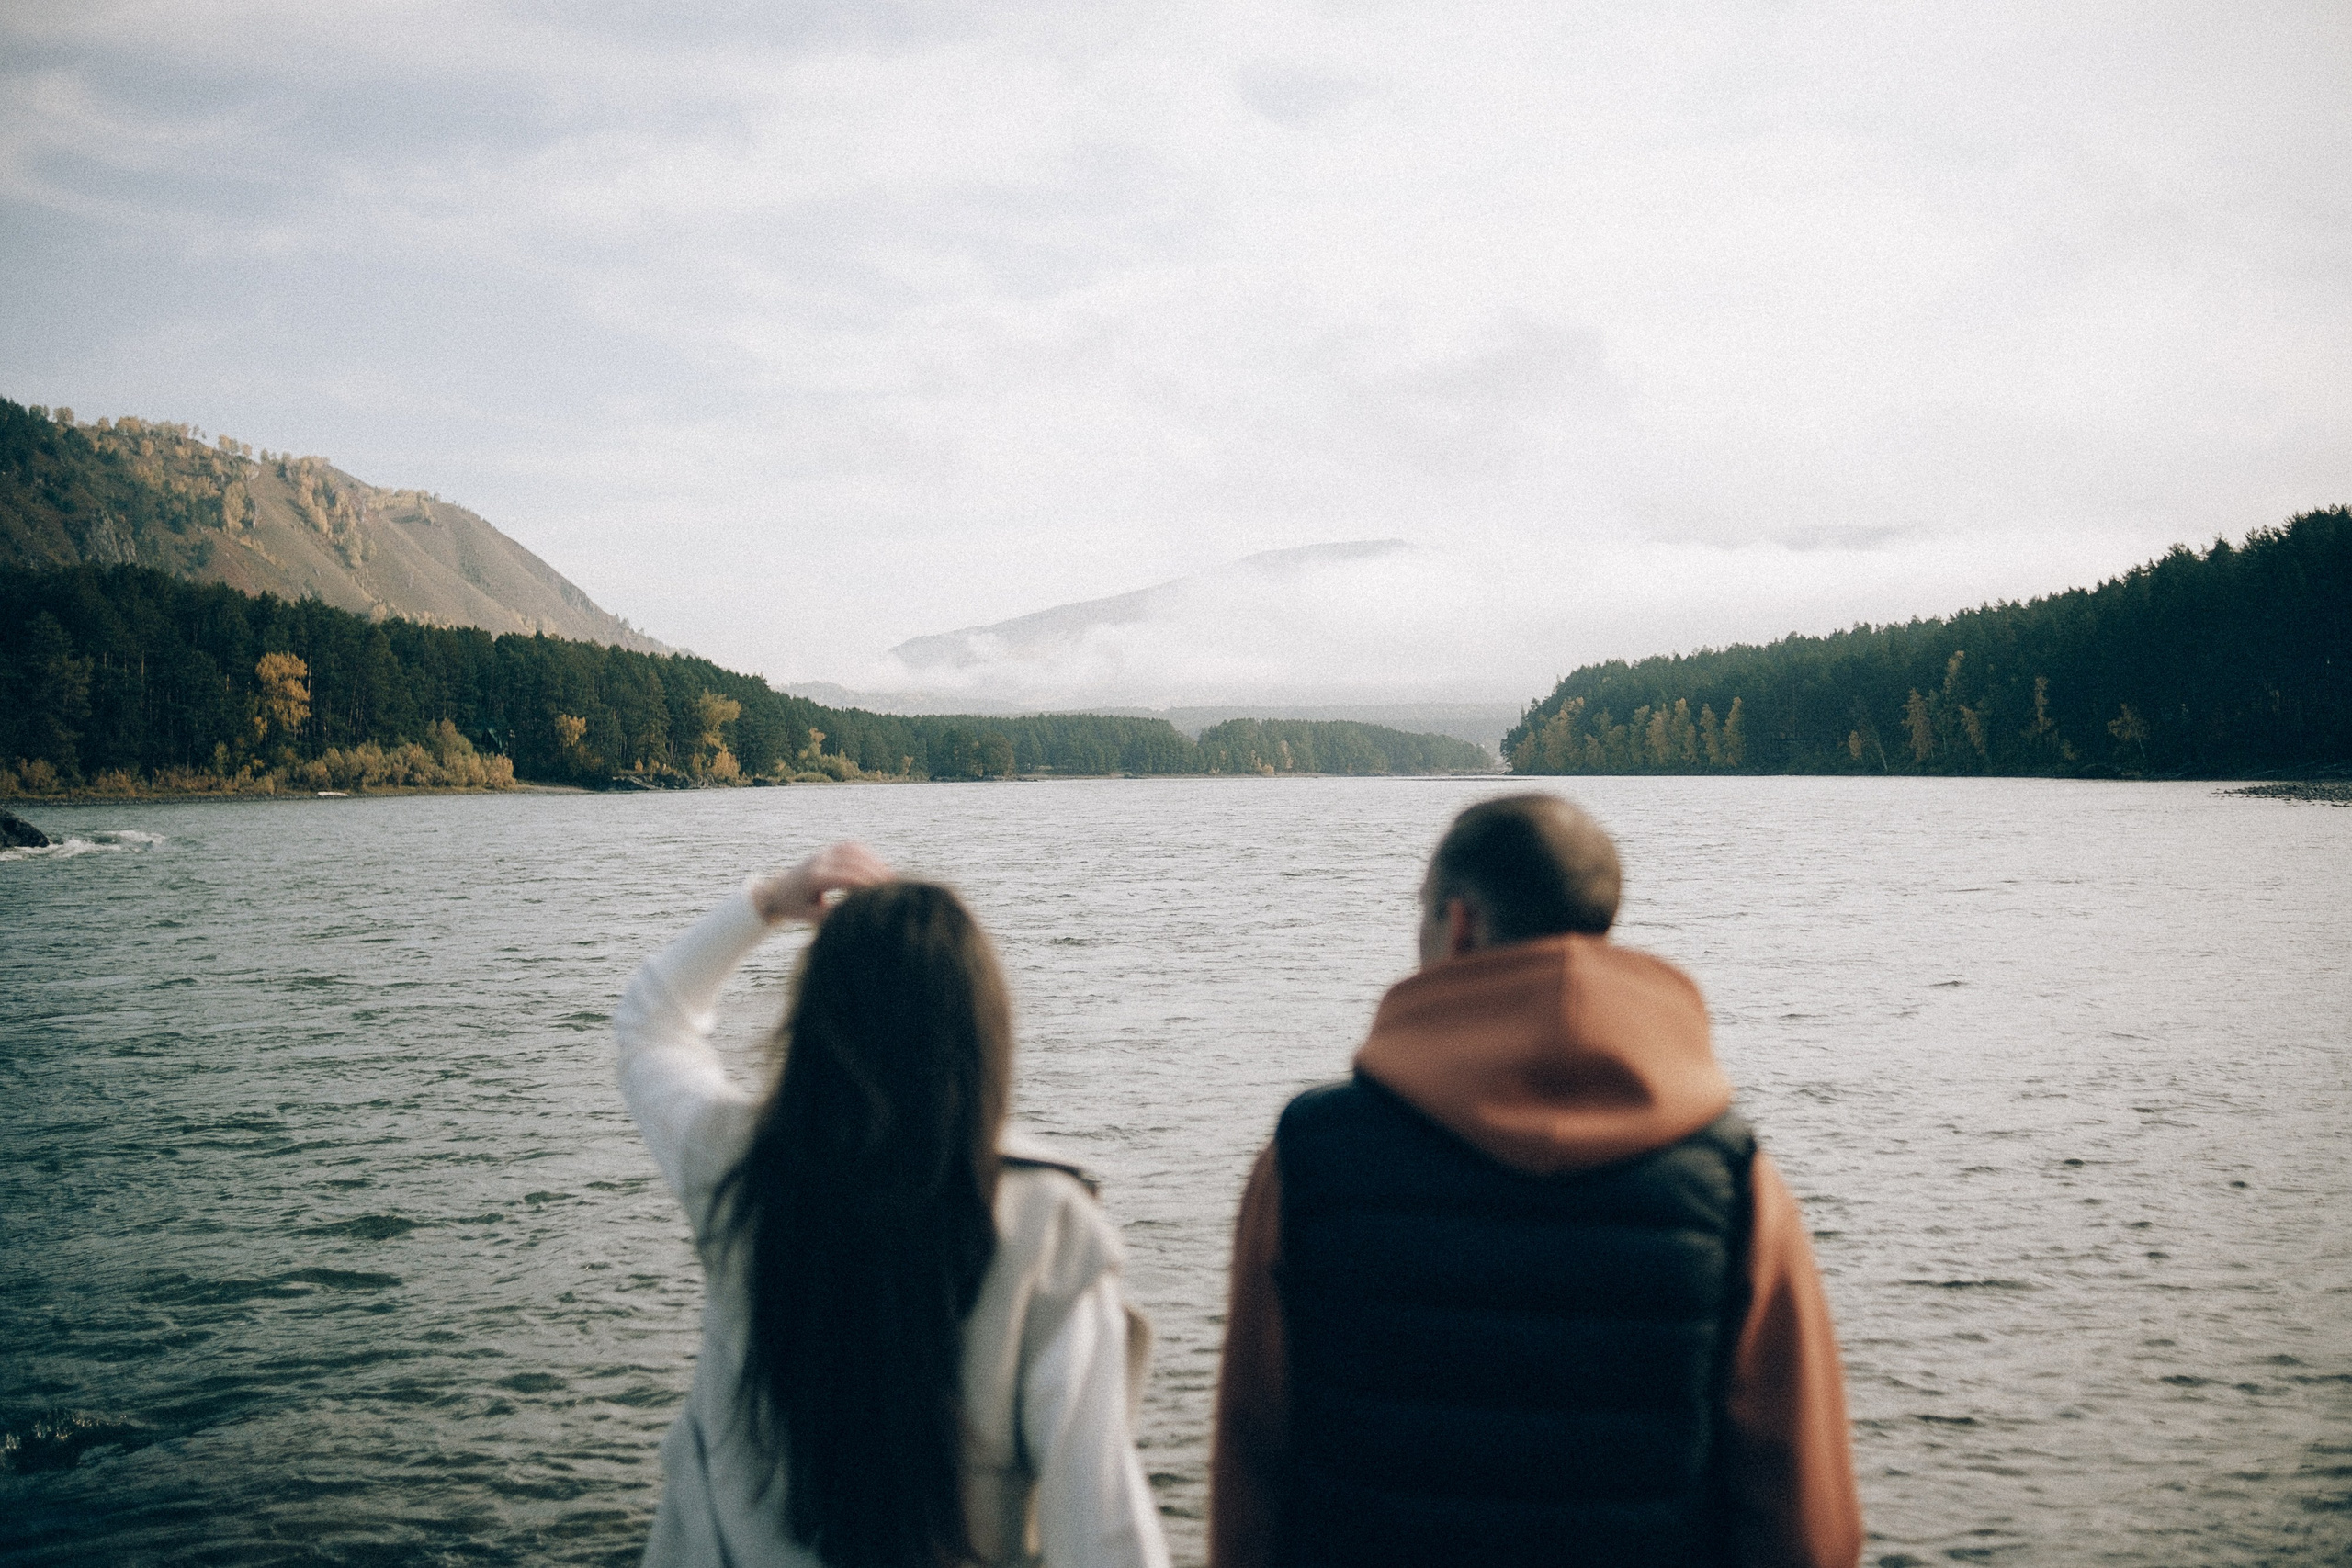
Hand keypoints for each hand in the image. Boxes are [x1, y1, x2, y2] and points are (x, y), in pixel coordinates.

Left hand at [752, 842, 893, 925]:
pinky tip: (880, 867)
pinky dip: (870, 855)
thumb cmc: (797, 907)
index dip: (868, 884)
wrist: (780, 890)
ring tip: (892, 877)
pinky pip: (854, 846)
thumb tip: (860, 915)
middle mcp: (821, 860)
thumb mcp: (812, 916)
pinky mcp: (831, 849)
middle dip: (877, 873)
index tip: (884, 894)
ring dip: (876, 862)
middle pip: (855, 862)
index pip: (847, 877)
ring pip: (856, 851)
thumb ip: (834, 915)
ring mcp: (826, 852)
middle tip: (896, 886)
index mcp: (815, 877)